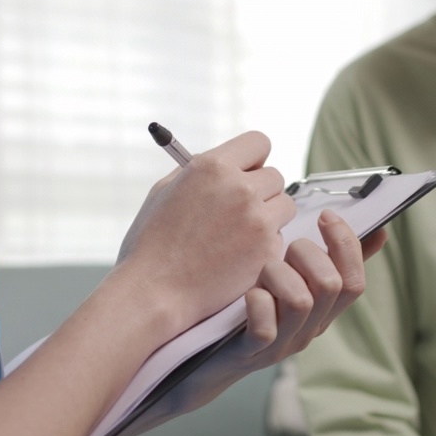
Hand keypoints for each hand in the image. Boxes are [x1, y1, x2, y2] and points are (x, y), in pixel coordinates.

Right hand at [113, 131, 296, 335]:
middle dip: (260, 191)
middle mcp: (240, 188)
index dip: (253, 159)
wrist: (154, 292)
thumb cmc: (152, 244)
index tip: (246, 173)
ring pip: (284, 206)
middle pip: (275, 176)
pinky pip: (281, 238)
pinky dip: (265, 247)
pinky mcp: (268, 250)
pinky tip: (238, 258)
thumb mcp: (164, 192)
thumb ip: (196, 169)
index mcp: (212, 166)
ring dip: (269, 217)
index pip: (258, 143)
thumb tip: (222, 160)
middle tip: (239, 211)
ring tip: (239, 235)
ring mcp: (257, 220)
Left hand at [161, 210, 388, 414]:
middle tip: (285, 248)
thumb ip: (333, 260)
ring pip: (301, 301)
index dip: (346, 244)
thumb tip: (378, 233)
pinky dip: (257, 301)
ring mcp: (283, 344)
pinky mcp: (253, 352)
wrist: (210, 360)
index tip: (325, 217)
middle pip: (331, 285)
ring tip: (262, 271)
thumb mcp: (296, 283)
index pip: (355, 280)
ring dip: (279, 273)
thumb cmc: (254, 310)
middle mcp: (309, 329)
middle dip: (307, 253)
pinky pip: (265, 327)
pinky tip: (249, 292)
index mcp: (324, 311)